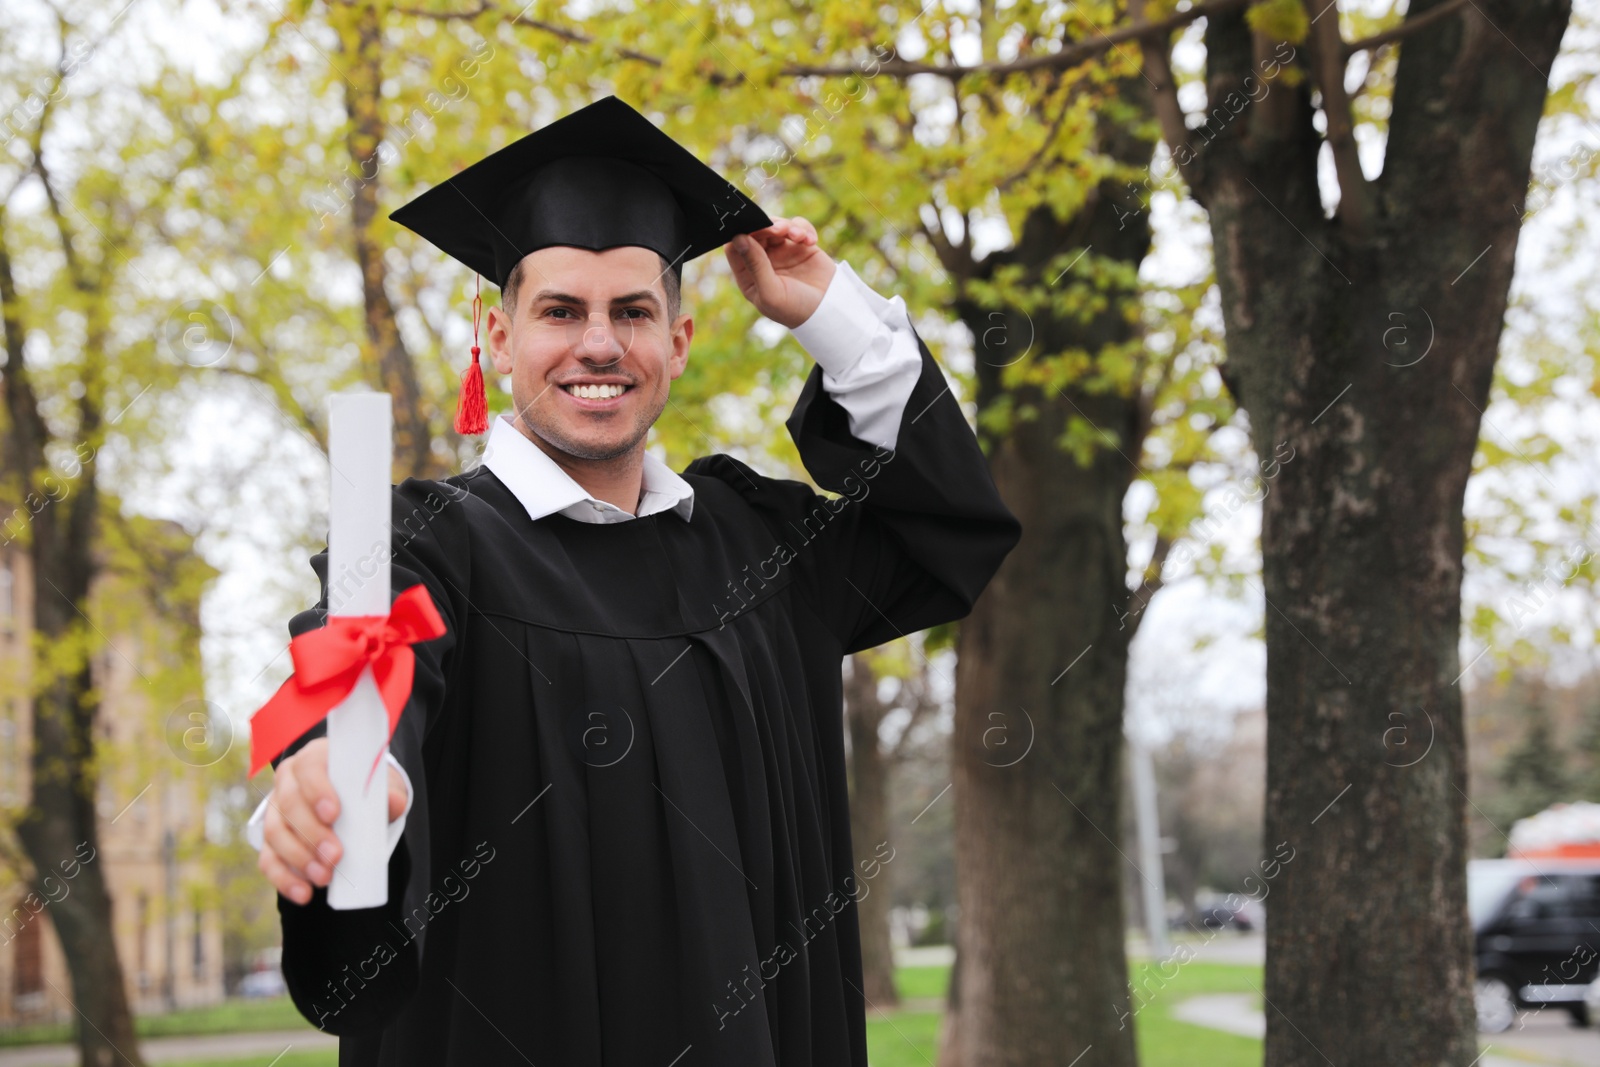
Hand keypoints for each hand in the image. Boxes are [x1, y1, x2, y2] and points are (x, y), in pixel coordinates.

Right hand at [256, 737, 407, 904]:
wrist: (353, 798)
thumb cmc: (364, 788)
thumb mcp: (380, 785)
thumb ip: (388, 794)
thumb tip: (394, 804)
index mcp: (313, 760)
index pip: (308, 769)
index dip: (317, 790)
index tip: (334, 814)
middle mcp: (288, 783)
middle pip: (289, 805)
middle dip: (311, 834)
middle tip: (335, 856)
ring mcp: (275, 811)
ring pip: (275, 833)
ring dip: (298, 858)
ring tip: (325, 877)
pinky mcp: (271, 840)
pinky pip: (268, 860)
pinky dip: (284, 879)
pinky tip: (303, 893)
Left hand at [725, 215, 836, 328]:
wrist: (829, 310)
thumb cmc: (795, 309)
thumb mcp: (771, 292)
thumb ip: (755, 265)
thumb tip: (738, 238)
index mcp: (748, 274)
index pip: (735, 248)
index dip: (742, 234)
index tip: (753, 231)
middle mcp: (762, 260)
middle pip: (756, 231)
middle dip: (767, 226)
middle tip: (781, 230)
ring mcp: (781, 251)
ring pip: (776, 225)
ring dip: (787, 226)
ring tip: (799, 237)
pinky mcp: (800, 245)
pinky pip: (797, 226)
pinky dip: (803, 229)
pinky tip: (811, 241)